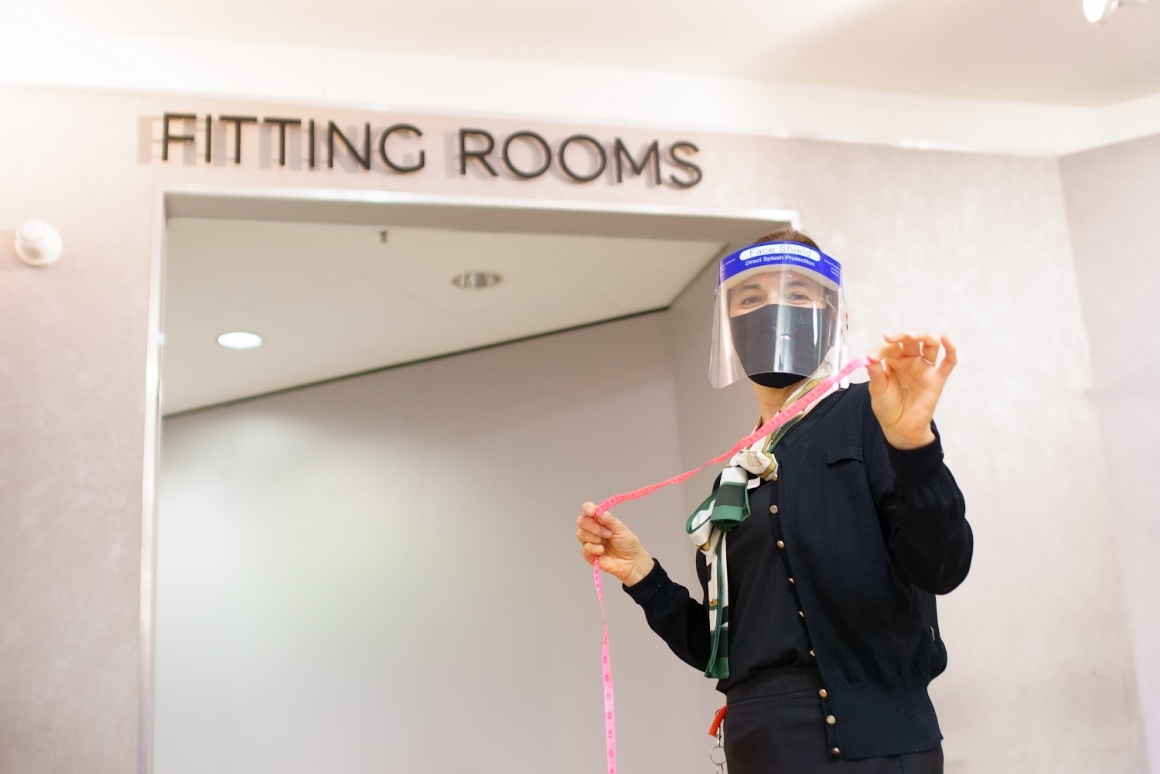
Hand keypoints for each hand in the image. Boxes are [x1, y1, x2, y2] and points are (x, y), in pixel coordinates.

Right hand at [576, 502, 653, 585]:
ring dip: (596, 538)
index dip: (587, 508)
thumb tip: (597, 511)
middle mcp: (592, 530)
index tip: (592, 512)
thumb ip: (608, 519)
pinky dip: (595, 549)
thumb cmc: (628, 544)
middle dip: (594, 527)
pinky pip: (585, 548)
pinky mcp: (588, 555)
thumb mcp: (620, 528)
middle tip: (608, 533)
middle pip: (581, 521)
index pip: (587, 509)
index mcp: (599, 520)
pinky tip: (603, 551)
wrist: (632, 561)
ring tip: (606, 543)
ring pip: (581, 534)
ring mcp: (589, 542)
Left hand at [867, 333, 957, 449]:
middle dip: (900, 335)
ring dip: (921, 336)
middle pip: (909, 340)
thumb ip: (875, 374)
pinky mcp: (937, 379)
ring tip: (911, 336)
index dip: (880, 349)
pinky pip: (948, 362)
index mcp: (894, 361)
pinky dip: (950, 349)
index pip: (890, 346)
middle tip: (889, 337)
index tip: (871, 358)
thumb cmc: (887, 407)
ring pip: (929, 345)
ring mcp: (924, 368)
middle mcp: (910, 361)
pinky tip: (945, 338)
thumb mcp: (877, 390)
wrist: (899, 427)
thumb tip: (868, 359)